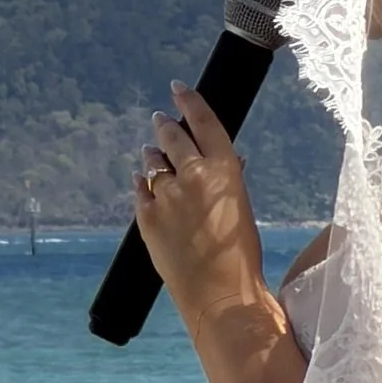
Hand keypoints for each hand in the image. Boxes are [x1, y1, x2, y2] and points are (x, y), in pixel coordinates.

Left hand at [131, 82, 265, 327]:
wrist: (219, 294)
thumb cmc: (240, 254)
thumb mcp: (241, 208)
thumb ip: (229, 178)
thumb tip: (227, 158)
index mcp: (225, 170)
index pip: (204, 122)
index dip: (190, 101)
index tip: (178, 88)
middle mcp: (194, 175)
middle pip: (172, 136)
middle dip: (165, 125)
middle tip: (161, 119)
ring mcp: (167, 195)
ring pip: (153, 162)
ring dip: (153, 156)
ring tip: (152, 152)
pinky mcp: (146, 216)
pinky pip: (140, 190)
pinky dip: (143, 185)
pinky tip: (143, 183)